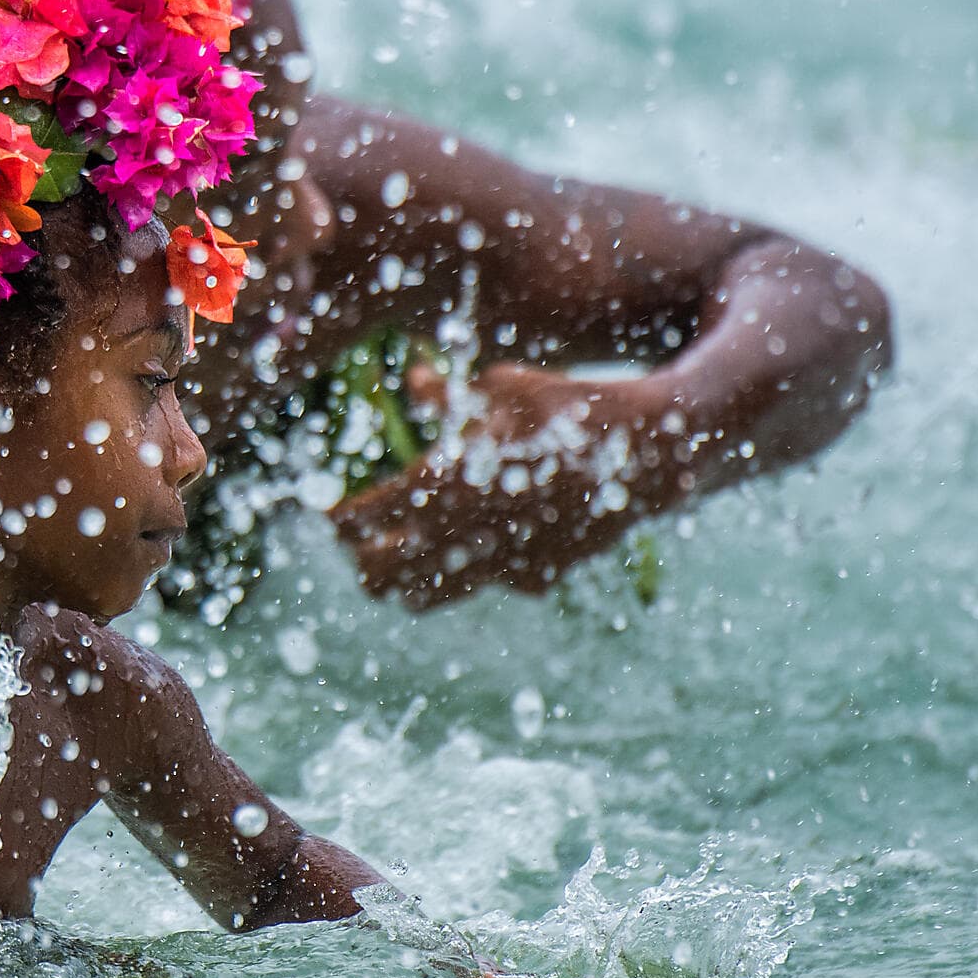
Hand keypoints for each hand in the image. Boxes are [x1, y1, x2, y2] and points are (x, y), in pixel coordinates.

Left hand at [330, 362, 682, 608]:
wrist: (647, 452)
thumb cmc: (567, 408)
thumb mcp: (502, 389)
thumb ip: (445, 393)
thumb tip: (408, 379)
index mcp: (442, 484)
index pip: (363, 517)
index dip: (339, 520)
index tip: (330, 518)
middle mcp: (463, 534)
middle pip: (380, 573)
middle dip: (364, 562)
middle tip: (360, 550)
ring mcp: (499, 564)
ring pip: (426, 598)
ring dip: (407, 583)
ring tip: (399, 569)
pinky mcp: (535, 579)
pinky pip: (490, 585)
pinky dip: (479, 572)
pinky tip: (483, 549)